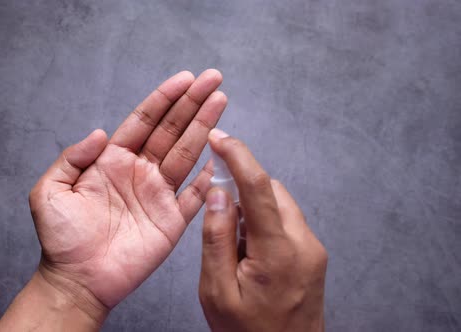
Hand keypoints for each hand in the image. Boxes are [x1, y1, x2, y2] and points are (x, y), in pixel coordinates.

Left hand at [29, 70, 225, 323]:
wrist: (76, 280)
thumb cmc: (61, 238)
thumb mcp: (50, 191)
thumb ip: (72, 158)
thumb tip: (99, 133)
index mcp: (113, 161)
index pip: (144, 121)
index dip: (164, 99)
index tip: (185, 78)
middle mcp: (139, 172)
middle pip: (171, 130)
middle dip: (192, 103)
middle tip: (213, 79)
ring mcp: (158, 195)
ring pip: (187, 154)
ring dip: (204, 127)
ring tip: (221, 101)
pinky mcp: (171, 221)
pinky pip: (195, 196)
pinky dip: (209, 177)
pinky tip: (221, 154)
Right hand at [199, 129, 327, 331]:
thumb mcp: (217, 291)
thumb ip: (216, 239)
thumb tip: (219, 194)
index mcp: (278, 252)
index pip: (259, 187)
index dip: (238, 155)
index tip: (220, 137)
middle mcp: (304, 244)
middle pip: (272, 190)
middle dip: (243, 187)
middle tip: (218, 207)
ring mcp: (313, 250)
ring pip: (280, 204)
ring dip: (253, 207)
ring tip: (233, 244)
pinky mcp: (314, 255)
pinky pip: (287, 222)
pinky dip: (265, 223)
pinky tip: (248, 251)